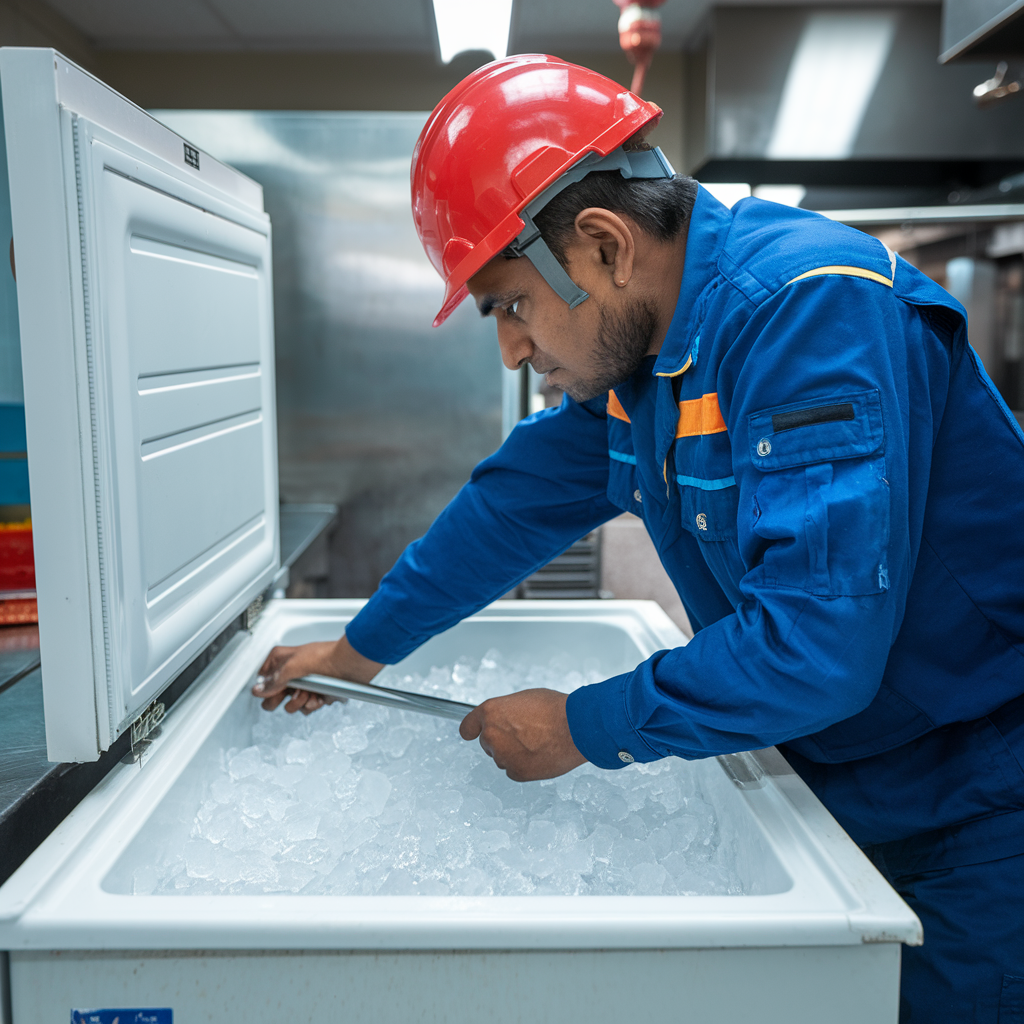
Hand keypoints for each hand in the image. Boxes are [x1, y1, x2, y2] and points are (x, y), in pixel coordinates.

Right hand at [252, 635, 383, 714]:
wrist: (350, 664)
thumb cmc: (325, 656)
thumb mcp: (294, 666)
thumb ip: (274, 680)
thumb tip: (258, 690)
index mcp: (281, 660)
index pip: (261, 679)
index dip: (265, 689)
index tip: (274, 690)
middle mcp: (290, 672)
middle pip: (273, 696)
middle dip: (282, 698)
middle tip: (292, 692)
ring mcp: (303, 684)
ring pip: (290, 704)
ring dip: (299, 702)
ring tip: (309, 693)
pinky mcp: (315, 694)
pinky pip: (306, 707)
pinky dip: (312, 704)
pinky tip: (319, 696)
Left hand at [459, 688, 586, 781]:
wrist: (576, 727)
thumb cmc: (555, 709)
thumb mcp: (524, 699)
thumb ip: (507, 712)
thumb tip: (506, 721)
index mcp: (491, 712)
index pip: (468, 726)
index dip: (471, 730)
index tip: (470, 734)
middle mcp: (491, 735)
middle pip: (488, 743)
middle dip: (502, 740)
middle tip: (526, 734)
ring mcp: (503, 756)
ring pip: (503, 758)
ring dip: (515, 754)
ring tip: (539, 742)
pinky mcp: (516, 773)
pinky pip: (514, 771)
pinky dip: (525, 766)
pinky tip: (541, 755)